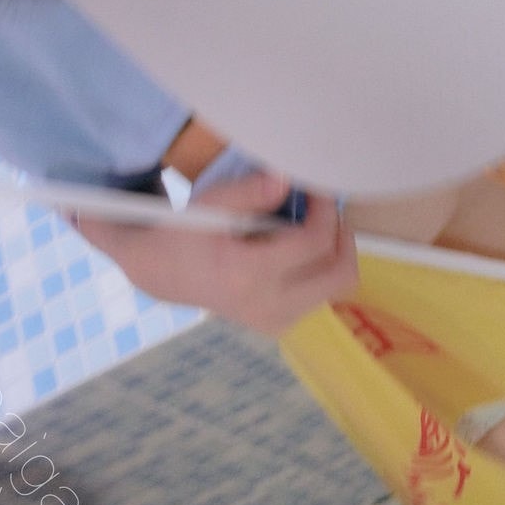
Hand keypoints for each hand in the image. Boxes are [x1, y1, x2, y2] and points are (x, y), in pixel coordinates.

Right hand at [74, 171, 358, 335]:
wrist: (162, 274)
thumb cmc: (186, 232)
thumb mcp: (211, 203)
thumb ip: (251, 192)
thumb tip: (288, 179)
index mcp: (247, 275)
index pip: (314, 244)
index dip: (326, 210)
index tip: (319, 189)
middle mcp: (266, 306)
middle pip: (339, 276)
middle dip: (342, 236)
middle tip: (326, 211)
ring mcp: (274, 321)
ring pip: (335, 287)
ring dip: (333, 253)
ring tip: (312, 226)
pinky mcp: (277, 325)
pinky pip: (319, 296)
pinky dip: (319, 269)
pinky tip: (297, 249)